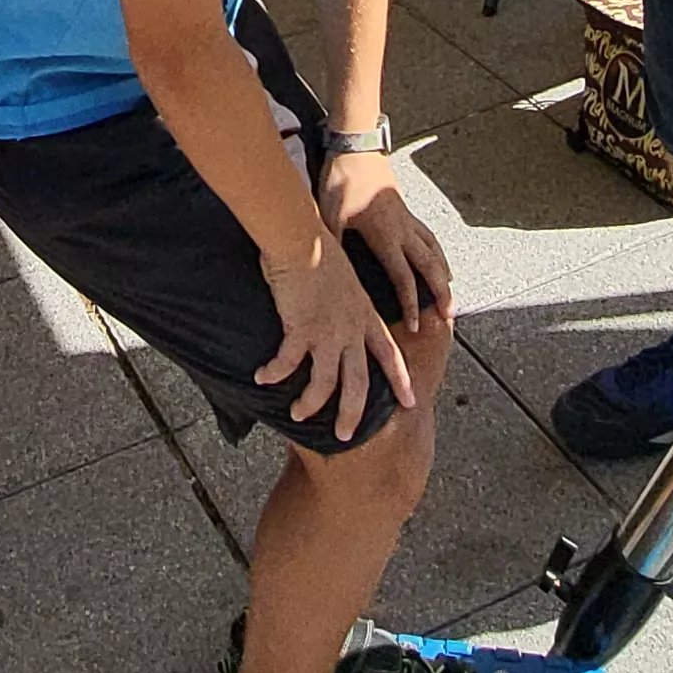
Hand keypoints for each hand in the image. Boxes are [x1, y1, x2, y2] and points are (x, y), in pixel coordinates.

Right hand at [257, 230, 412, 444]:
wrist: (301, 237)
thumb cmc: (317, 248)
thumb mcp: (343, 277)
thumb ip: (343, 298)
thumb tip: (334, 307)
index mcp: (364, 315)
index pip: (389, 354)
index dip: (400, 380)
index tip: (410, 402)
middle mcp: (351, 328)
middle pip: (358, 382)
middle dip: (352, 413)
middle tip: (343, 435)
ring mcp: (328, 331)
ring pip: (325, 383)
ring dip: (310, 403)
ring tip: (298, 415)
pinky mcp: (301, 329)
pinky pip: (288, 364)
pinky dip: (274, 374)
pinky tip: (262, 379)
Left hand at [322, 150, 450, 324]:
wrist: (357, 149)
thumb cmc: (342, 182)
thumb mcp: (330, 215)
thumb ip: (333, 243)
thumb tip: (327, 271)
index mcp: (385, 237)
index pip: (404, 278)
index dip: (411, 303)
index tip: (415, 325)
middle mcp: (403, 231)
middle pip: (430, 267)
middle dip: (441, 293)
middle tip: (450, 316)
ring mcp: (408, 221)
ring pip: (434, 252)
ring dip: (444, 275)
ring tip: (450, 296)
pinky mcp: (407, 212)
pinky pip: (430, 238)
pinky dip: (439, 254)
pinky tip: (441, 262)